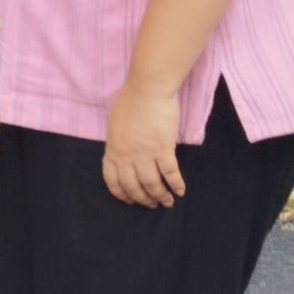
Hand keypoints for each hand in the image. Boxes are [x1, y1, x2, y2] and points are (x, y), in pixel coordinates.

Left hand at [103, 78, 184, 207]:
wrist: (148, 89)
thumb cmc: (131, 100)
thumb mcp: (116, 124)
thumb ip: (118, 142)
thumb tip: (122, 154)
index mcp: (113, 149)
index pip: (113, 180)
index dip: (121, 194)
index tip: (129, 200)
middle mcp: (127, 156)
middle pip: (133, 186)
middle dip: (142, 199)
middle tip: (151, 204)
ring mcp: (145, 154)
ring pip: (152, 184)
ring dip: (160, 196)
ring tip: (167, 202)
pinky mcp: (163, 149)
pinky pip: (170, 173)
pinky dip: (176, 185)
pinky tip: (180, 191)